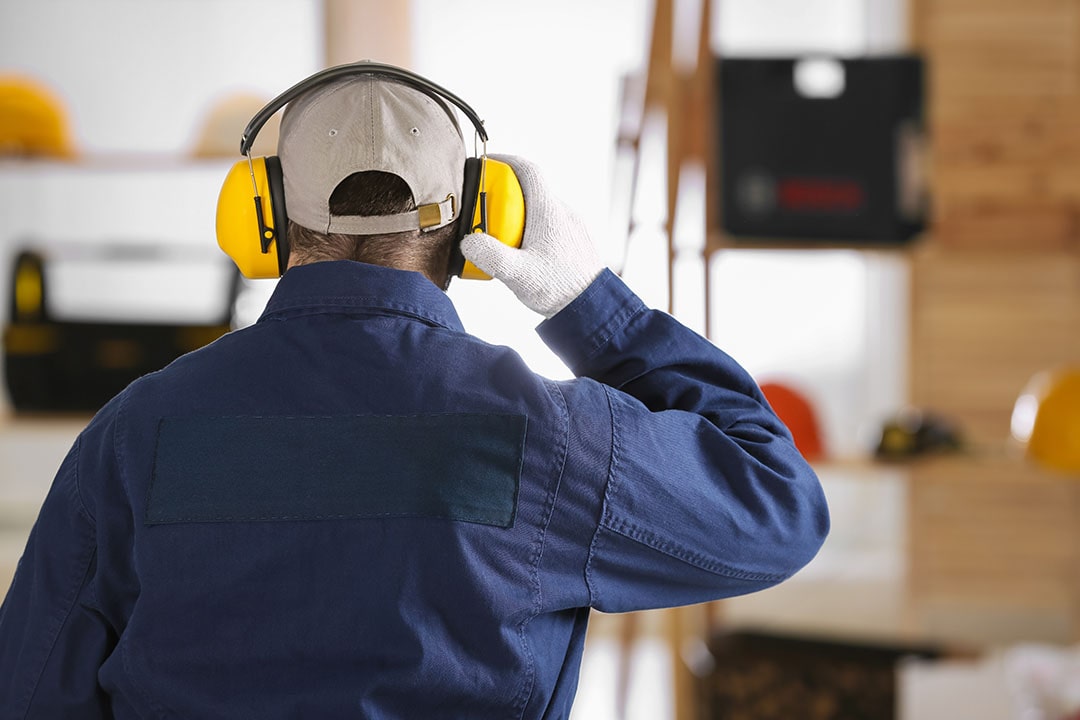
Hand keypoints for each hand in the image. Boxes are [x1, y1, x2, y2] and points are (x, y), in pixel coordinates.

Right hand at [460, 154, 603, 317]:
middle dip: (503, 196)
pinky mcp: (574, 241)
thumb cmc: (561, 290)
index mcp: (549, 212)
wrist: (594, 308)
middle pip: (529, 190)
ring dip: (517, 216)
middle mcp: (562, 213)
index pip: (527, 170)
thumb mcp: (518, 275)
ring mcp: (571, 226)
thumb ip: (490, 256)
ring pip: (539, 209)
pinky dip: (531, 230)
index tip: (486, 164)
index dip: (504, 161)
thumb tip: (469, 241)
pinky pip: (548, 225)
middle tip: (484, 215)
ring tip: (501, 240)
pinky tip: (522, 254)